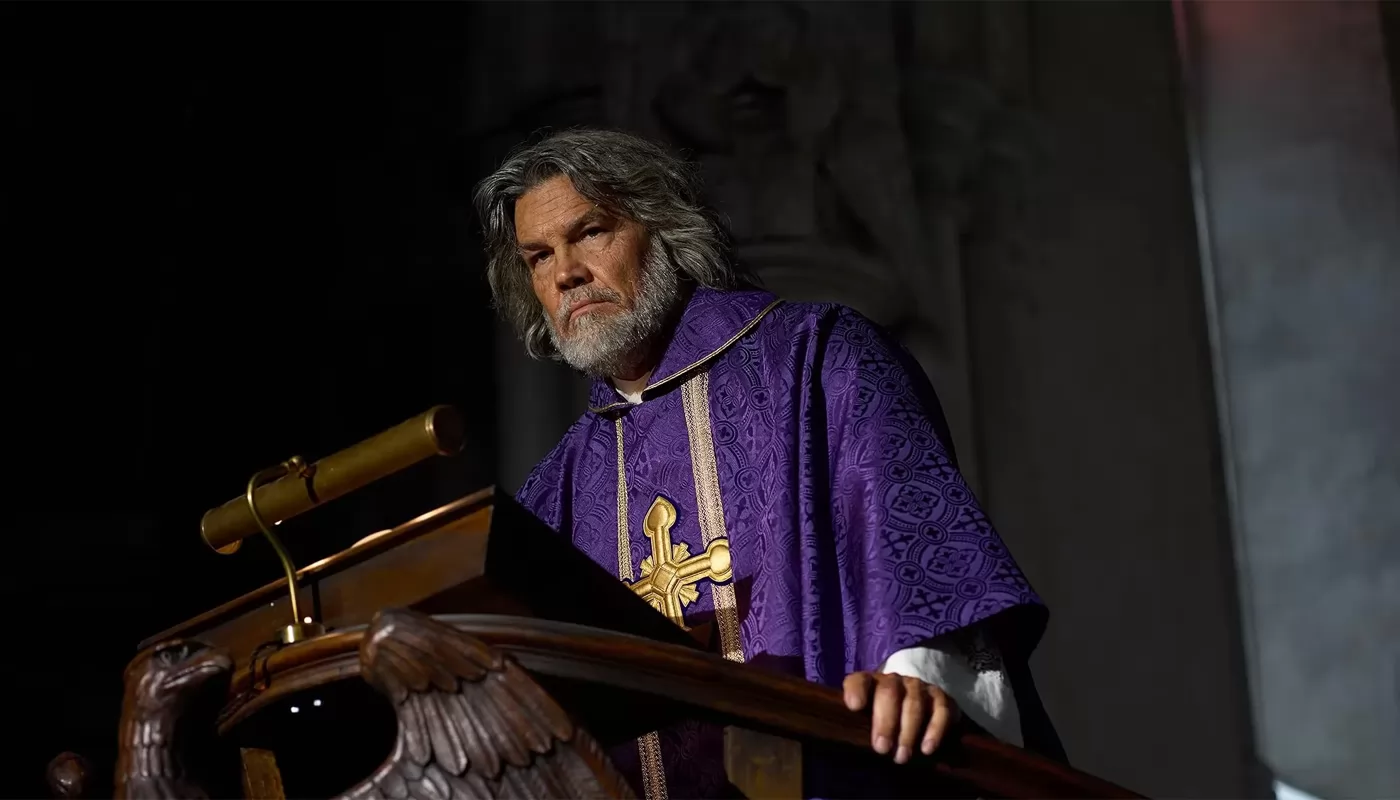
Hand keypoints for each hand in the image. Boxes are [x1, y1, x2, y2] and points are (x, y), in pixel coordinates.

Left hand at [842, 671, 960, 763]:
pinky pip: (940, 710)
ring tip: (902, 757)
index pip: (859, 681)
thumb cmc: (883, 721)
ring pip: (914, 703)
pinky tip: (927, 749)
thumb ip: (858, 727)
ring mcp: (918, 687)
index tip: (855, 706)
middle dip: (885, 722)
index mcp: (870, 684)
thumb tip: (850, 747)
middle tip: (882, 749)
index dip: (856, 691)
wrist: (917, 710)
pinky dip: (934, 730)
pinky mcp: (940, 697)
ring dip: (908, 732)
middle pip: (889, 693)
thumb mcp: (867, 722)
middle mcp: (894, 681)